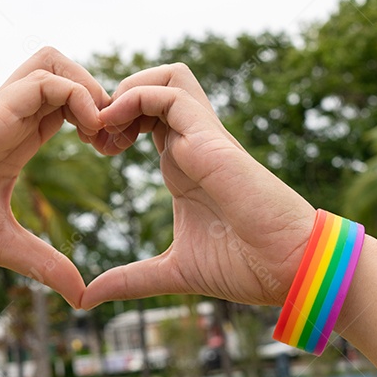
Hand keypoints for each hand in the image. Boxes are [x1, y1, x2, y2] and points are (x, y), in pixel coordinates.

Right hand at [0, 48, 108, 306]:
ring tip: (99, 133)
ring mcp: (1, 110)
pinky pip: (46, 79)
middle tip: (113, 140)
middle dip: (102, 97)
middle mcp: (11, 118)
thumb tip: (80, 295)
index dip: (99, 120)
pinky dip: (77, 97)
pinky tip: (86, 135)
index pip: (68, 106)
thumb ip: (44, 263)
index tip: (112, 154)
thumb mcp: (4, 245)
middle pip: (65, 73)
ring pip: (55, 63)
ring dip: (89, 88)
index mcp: (17, 140)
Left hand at [82, 63, 315, 307]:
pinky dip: (134, 98)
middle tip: (93, 136)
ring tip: (105, 128)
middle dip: (115, 99)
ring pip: (166, 77)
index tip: (94, 151)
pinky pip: (169, 93)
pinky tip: (114, 130)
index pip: (145, 119)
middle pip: (154, 86)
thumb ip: (130, 279)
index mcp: (183, 166)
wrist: (288, 267)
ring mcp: (203, 137)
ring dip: (126, 91)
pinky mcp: (210, 136)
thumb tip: (88, 298)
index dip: (113, 124)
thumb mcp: (172, 271)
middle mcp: (193, 143)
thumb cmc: (244, 266)